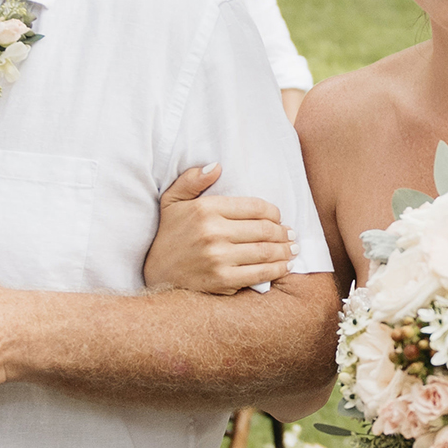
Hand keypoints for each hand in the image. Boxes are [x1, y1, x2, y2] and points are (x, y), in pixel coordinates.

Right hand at [143, 163, 295, 294]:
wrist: (155, 274)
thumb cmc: (168, 235)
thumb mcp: (172, 201)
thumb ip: (192, 180)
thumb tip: (217, 166)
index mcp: (206, 210)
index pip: (254, 207)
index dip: (274, 212)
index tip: (279, 217)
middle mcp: (214, 233)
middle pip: (264, 229)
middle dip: (284, 232)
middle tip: (291, 234)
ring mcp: (219, 259)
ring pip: (266, 252)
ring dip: (285, 250)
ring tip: (292, 249)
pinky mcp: (223, 281)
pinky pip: (259, 274)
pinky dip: (277, 270)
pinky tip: (285, 267)